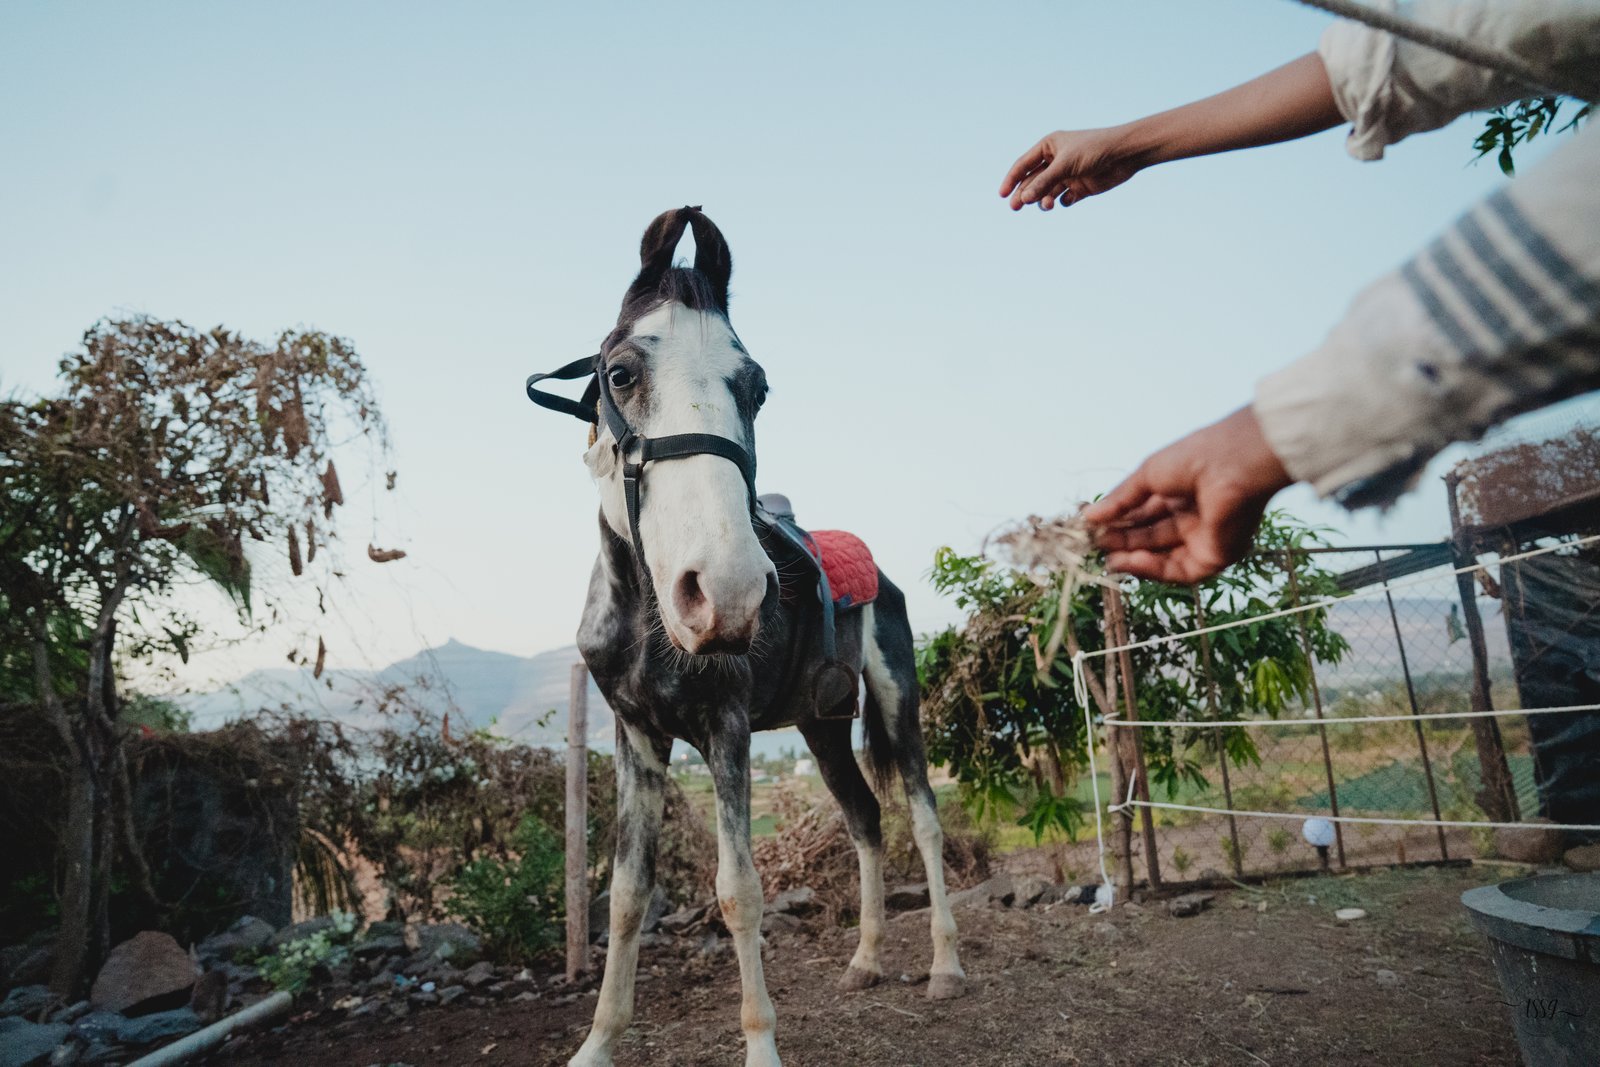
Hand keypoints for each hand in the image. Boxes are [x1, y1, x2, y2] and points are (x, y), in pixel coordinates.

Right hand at [999, 128, 1141, 211]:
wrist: (1124, 154)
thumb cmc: (1094, 150)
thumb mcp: (1065, 165)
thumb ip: (1044, 182)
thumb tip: (1024, 198)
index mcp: (1049, 147)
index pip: (1023, 165)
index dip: (1012, 179)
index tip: (1002, 195)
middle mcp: (1056, 160)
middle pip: (1033, 181)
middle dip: (1024, 194)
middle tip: (1015, 208)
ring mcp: (1068, 175)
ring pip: (1047, 192)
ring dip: (1043, 200)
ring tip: (1047, 205)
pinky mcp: (1080, 187)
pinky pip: (1064, 198)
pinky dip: (1061, 202)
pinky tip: (1066, 200)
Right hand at [1083, 406, 1293, 582]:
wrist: (1232, 464)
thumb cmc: (1193, 459)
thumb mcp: (1147, 476)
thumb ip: (1120, 500)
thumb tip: (1088, 516)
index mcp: (1178, 493)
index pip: (1142, 515)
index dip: (1117, 522)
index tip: (1091, 529)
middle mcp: (1191, 517)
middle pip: (1150, 538)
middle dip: (1122, 542)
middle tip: (1095, 546)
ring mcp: (1203, 538)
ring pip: (1162, 557)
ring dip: (1133, 559)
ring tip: (1109, 558)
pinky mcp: (1215, 556)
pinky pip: (1179, 569)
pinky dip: (1154, 569)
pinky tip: (1132, 560)